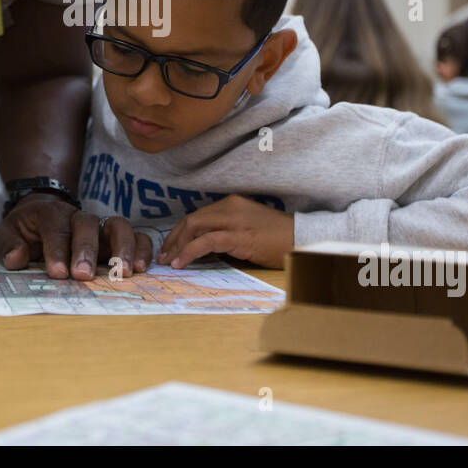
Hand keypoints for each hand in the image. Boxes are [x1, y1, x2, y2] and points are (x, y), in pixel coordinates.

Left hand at [0, 193, 152, 278]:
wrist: (41, 215)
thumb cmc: (25, 231)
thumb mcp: (7, 234)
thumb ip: (9, 245)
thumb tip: (17, 258)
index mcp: (49, 214)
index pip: (55, 229)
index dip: (57, 250)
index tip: (57, 273)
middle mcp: (78, 217)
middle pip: (87, 225)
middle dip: (86, 250)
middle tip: (84, 275)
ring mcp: (100, 226)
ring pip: (118, 226)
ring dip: (123, 248)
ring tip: (124, 273)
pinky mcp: (116, 237)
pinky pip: (136, 236)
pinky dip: (142, 250)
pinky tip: (142, 269)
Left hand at [158, 194, 293, 268]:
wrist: (302, 238)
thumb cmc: (278, 238)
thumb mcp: (248, 228)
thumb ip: (227, 232)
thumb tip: (204, 248)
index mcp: (232, 203)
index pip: (197, 216)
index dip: (180, 232)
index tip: (171, 247)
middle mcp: (230, 207)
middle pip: (191, 220)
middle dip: (173, 239)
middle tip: (164, 257)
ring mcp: (234, 220)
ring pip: (194, 228)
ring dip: (177, 246)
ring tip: (169, 262)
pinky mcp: (238, 236)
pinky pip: (206, 242)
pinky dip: (189, 252)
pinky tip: (182, 263)